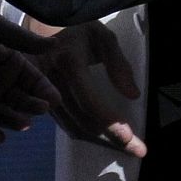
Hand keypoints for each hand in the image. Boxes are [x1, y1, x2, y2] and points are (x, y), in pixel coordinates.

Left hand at [0, 15, 61, 143]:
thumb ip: (24, 40)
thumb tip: (54, 44)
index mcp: (9, 63)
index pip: (33, 80)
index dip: (44, 90)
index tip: (54, 100)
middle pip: (21, 99)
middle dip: (32, 105)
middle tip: (41, 109)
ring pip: (2, 113)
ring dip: (14, 119)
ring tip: (23, 124)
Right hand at [29, 19, 146, 157]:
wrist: (43, 30)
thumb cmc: (78, 31)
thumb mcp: (102, 36)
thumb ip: (118, 63)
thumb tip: (132, 95)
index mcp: (68, 61)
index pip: (89, 100)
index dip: (109, 122)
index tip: (130, 139)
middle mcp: (51, 81)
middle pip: (82, 120)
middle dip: (112, 139)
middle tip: (138, 150)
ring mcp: (43, 95)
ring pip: (74, 128)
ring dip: (101, 142)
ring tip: (127, 148)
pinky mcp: (42, 103)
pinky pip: (66, 126)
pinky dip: (88, 135)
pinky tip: (106, 138)